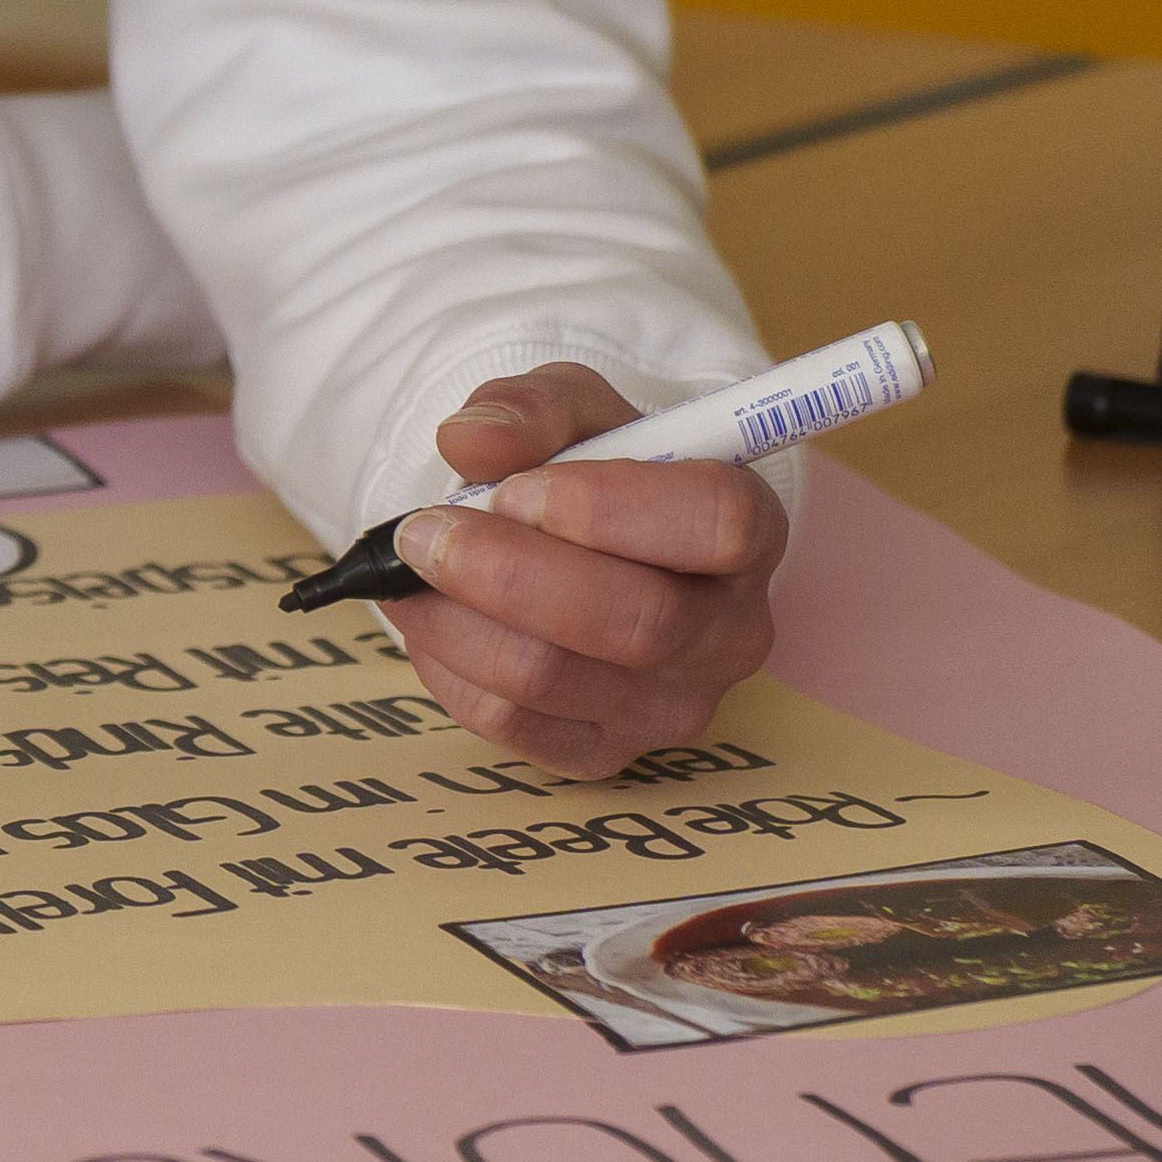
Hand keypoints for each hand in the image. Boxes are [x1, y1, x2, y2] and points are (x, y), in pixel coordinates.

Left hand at [370, 362, 787, 779]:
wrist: (576, 542)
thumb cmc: (590, 468)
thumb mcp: (570, 409)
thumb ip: (529, 409)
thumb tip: (472, 440)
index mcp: (751, 529)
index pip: (718, 522)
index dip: (610, 507)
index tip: (515, 488)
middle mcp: (732, 631)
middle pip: (638, 621)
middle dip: (509, 572)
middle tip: (425, 530)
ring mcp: (675, 705)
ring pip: (556, 677)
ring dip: (459, 617)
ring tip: (409, 566)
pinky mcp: (607, 752)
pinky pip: (511, 724)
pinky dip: (450, 666)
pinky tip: (431, 616)